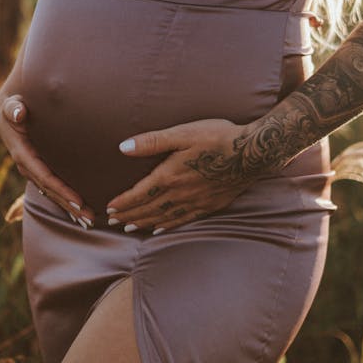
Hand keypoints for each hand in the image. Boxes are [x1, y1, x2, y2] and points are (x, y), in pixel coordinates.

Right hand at [0, 93, 94, 228]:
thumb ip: (14, 109)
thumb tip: (19, 113)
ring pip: (52, 192)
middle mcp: (26, 165)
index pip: (44, 176)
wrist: (10, 106)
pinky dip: (65, 198)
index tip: (79, 201)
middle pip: (50, 190)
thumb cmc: (14, 103)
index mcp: (21, 153)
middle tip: (90, 219)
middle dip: (69, 205)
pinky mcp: (39, 167)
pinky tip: (80, 209)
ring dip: (69, 207)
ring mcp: (32, 168)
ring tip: (89, 221)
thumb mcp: (11, 104)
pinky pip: (53, 186)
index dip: (62, 190)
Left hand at [105, 118, 258, 234]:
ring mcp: (196, 202)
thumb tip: (123, 147)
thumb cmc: (217, 137)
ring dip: (144, 223)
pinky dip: (168, 226)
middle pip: (148, 209)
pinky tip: (160, 229)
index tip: (109, 208)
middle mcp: (180, 193)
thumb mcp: (182, 133)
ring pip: (163, 217)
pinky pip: (183, 220)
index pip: (139, 194)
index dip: (123, 203)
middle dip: (129, 216)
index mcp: (170, 175)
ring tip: (130, 228)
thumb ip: (152, 142)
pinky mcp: (210, 205)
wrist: (253, 152)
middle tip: (113, 222)